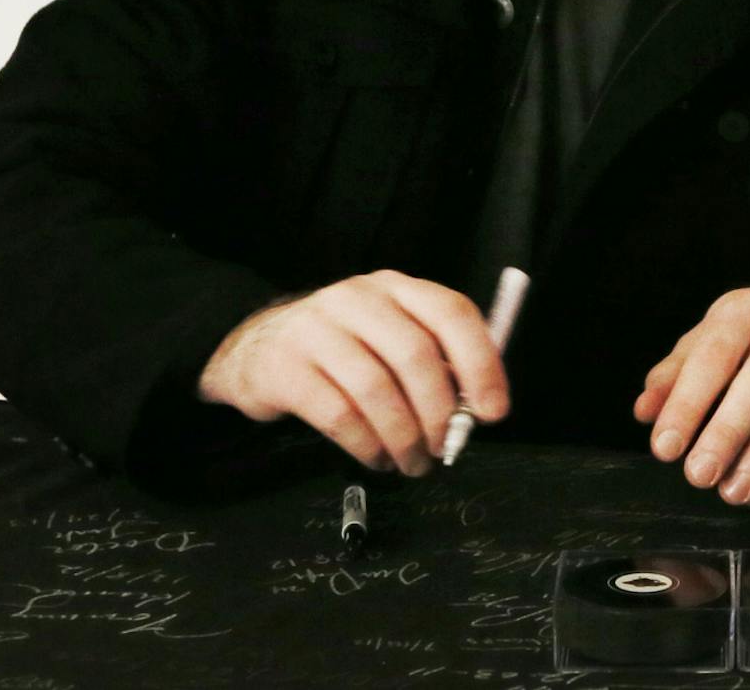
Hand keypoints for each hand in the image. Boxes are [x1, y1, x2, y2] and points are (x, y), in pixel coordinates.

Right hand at [197, 270, 507, 475]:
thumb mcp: (390, 338)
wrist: (256, 349)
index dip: (480, 364)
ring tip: (412, 463)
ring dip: (404, 438)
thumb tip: (476, 410)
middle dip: (438, 413)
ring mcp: (316, 329)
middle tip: (446, 450)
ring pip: (377, 389)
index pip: (452, 314)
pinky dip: (366, 444)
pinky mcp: (284, 367)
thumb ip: (435, 362)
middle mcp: (358, 299)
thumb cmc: (344, 349)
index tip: (493, 412)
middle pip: (415, 355)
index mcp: (397, 288)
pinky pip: (338, 414)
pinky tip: (376, 457)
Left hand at [633, 285, 749, 504]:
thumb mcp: (707, 340)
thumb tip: (645, 413)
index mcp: (745, 310)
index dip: (687, 404)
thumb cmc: (749, 336)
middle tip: (698, 475)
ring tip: (732, 492)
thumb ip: (673, 375)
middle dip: (726, 435)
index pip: (713, 358)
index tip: (665, 448)